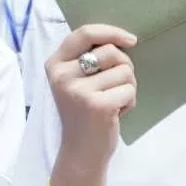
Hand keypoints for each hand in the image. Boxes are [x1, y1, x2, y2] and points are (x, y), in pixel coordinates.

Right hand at [46, 24, 138, 174]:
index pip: (84, 33)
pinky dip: (130, 102)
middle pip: (111, 51)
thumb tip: (124, 39)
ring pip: (124, 71)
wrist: (80, 152)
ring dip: (127, 87)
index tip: (130, 40)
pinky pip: (129, 90)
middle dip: (123, 66)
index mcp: (55, 65)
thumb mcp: (76, 81)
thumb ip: (89, 58)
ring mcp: (78, 91)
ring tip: (113, 102)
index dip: (111, 32)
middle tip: (116, 86)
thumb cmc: (85, 113)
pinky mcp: (97, 105)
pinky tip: (116, 113)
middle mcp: (62, 76)